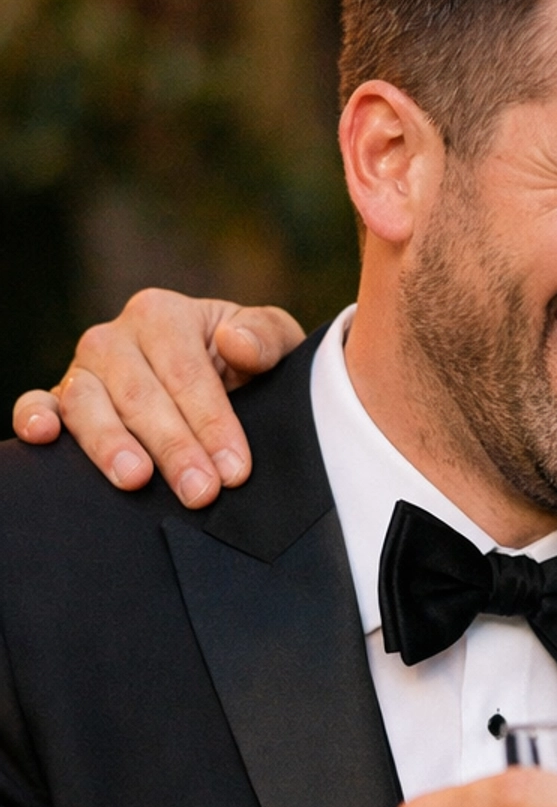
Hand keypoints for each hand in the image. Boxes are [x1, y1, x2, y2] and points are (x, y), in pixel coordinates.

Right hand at [12, 288, 302, 507]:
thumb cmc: (246, 364)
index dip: (212, 421)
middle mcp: (114, 339)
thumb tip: (237, 343)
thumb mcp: (272, 344)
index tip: (235, 468)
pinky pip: (39, 404)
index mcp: (162, 315)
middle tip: (200, 492)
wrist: (222, 383)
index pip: (186, 373)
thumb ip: (265, 336)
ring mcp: (83, 371)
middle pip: (140, 395)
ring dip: (109, 443)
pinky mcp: (61, 401)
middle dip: (173, 447)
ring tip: (135, 479)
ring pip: (87, 403)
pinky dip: (35, 417)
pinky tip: (43, 437)